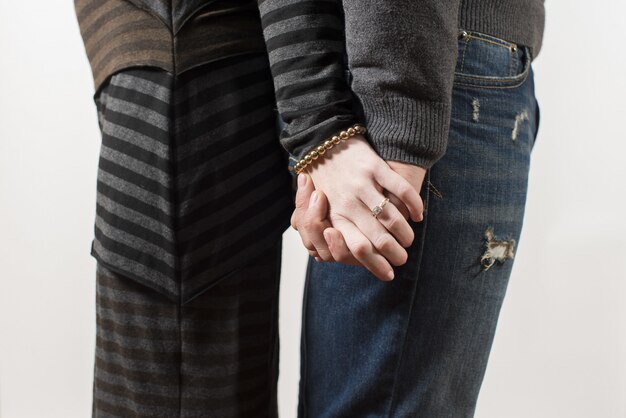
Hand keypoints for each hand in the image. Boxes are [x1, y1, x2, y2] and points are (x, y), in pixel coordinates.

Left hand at [294, 135, 423, 279]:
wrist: (322, 142)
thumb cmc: (322, 181)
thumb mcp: (319, 209)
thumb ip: (331, 231)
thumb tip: (343, 256)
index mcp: (334, 216)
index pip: (358, 249)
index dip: (375, 264)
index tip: (388, 273)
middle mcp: (348, 203)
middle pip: (378, 238)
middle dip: (395, 253)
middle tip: (402, 259)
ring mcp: (362, 184)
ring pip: (391, 217)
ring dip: (405, 233)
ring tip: (409, 240)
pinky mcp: (374, 166)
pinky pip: (400, 190)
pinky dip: (413, 205)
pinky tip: (418, 215)